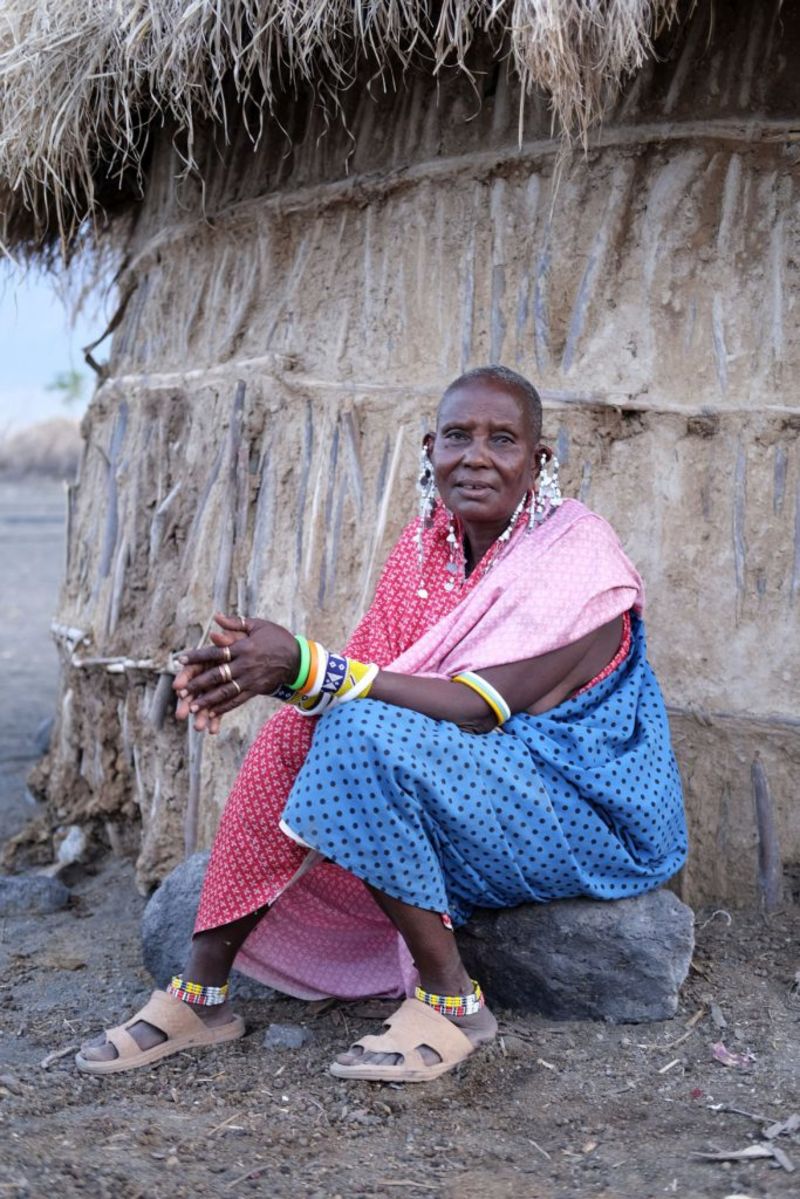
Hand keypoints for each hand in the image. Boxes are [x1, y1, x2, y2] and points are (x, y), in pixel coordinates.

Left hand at [174, 612, 298, 731]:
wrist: (299, 659)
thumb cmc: (277, 638)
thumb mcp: (259, 625)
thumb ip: (236, 623)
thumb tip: (216, 617)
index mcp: (244, 647)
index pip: (216, 652)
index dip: (197, 656)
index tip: (180, 660)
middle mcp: (246, 665)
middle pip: (217, 675)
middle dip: (197, 683)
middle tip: (180, 690)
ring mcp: (251, 679)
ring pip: (226, 691)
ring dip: (208, 700)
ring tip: (192, 707)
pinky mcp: (256, 689)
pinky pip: (238, 700)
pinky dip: (224, 707)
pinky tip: (211, 713)